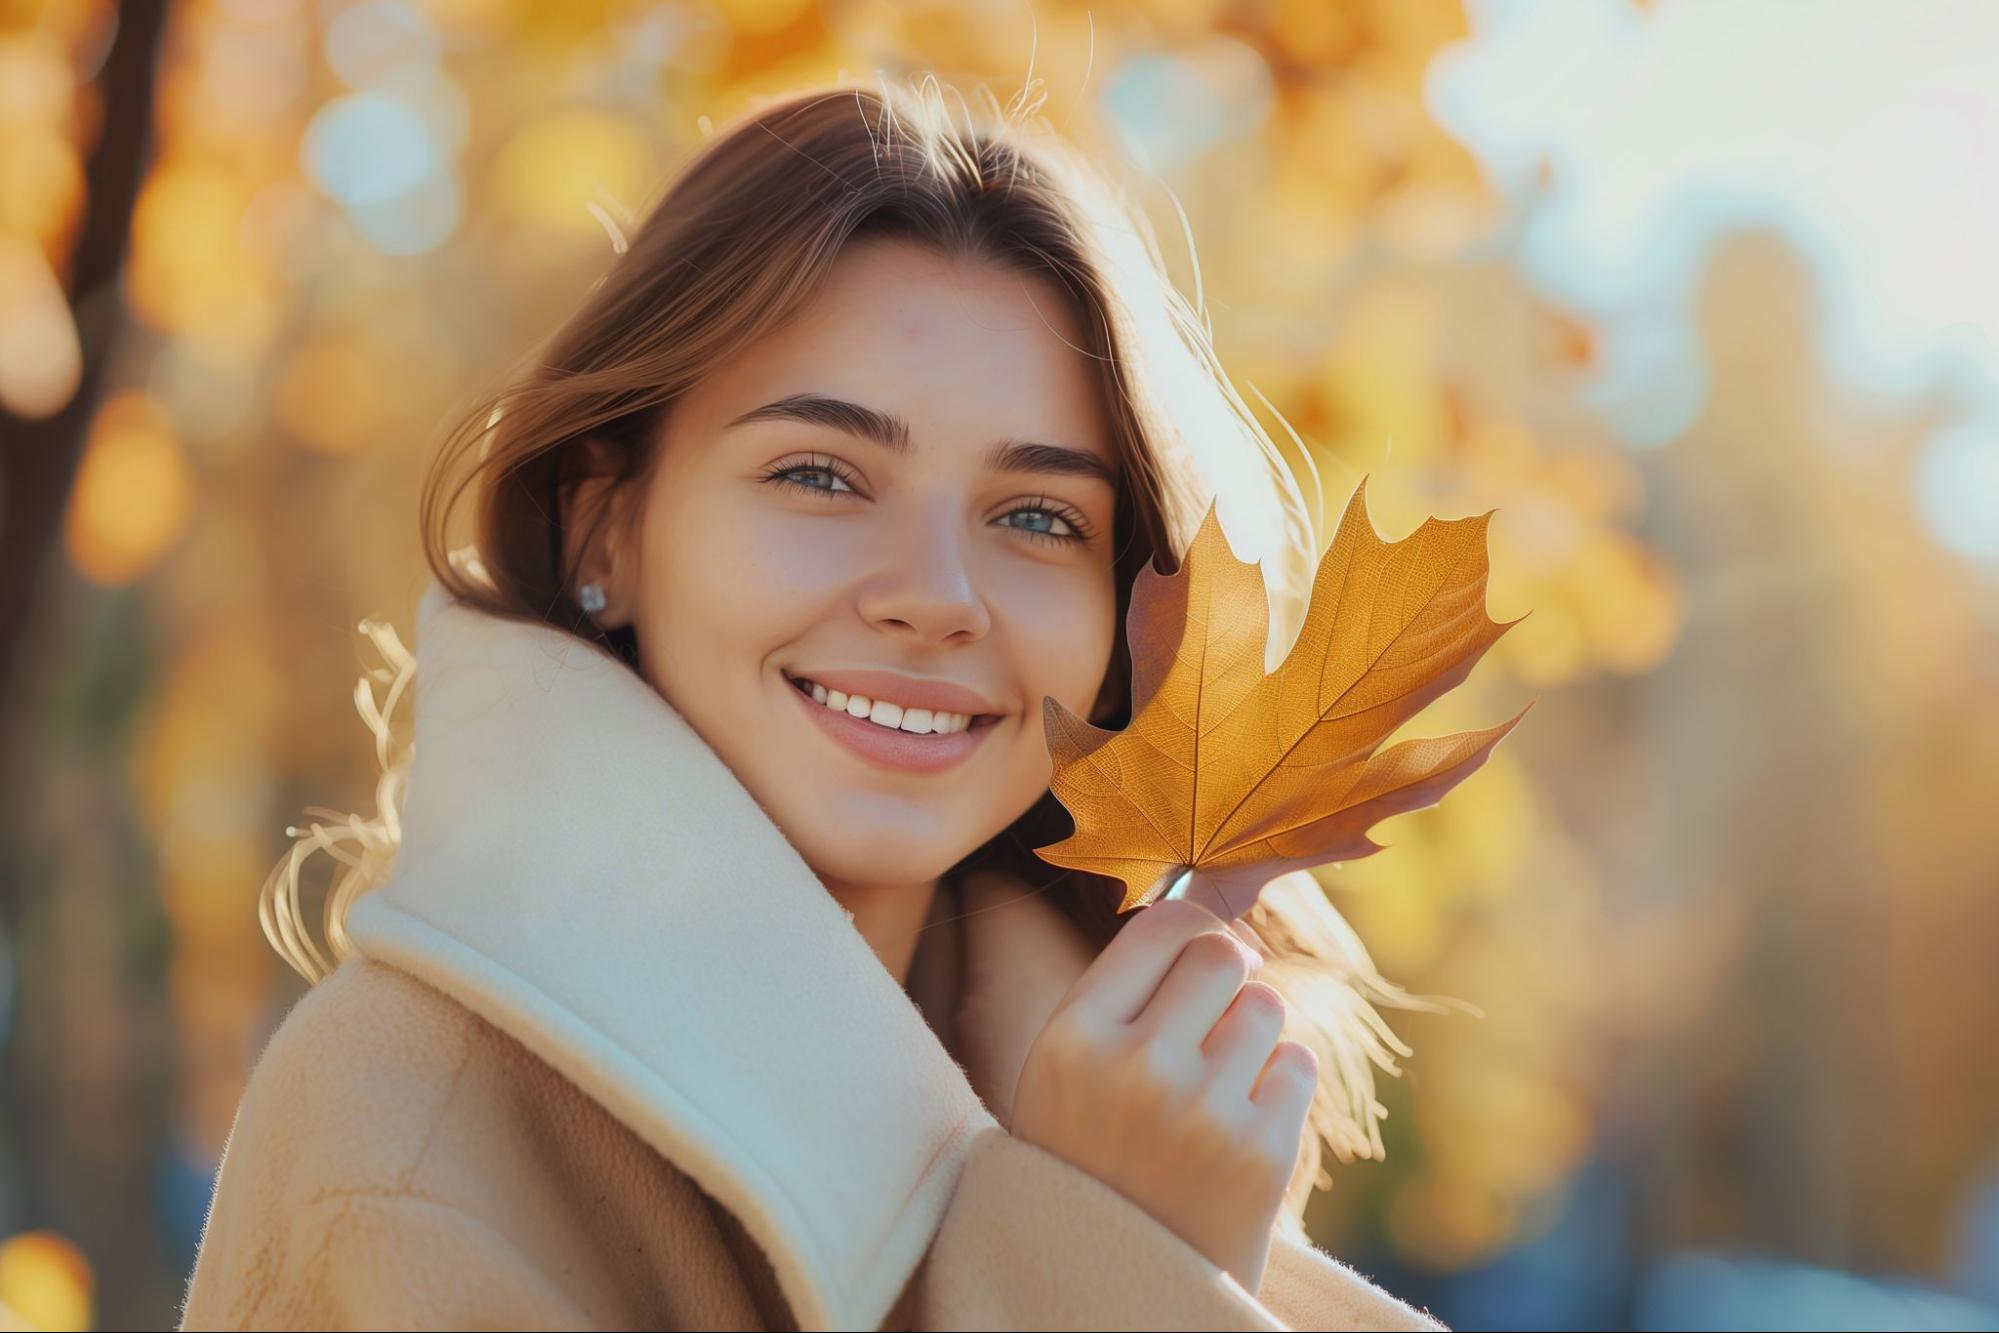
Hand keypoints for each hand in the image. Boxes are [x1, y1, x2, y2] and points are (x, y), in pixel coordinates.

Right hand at [1007, 898, 1317, 1294]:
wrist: (1114, 1289)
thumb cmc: (1090, 1160)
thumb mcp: (1066, 1073)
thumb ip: (1122, 995)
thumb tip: (1212, 916)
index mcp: (1071, 1037)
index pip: (1160, 926)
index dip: (1192, 926)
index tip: (1201, 949)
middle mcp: (1136, 1066)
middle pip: (1222, 955)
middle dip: (1228, 977)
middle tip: (1216, 1015)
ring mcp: (1203, 1111)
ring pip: (1267, 1007)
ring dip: (1253, 1035)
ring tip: (1219, 1084)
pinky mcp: (1262, 1153)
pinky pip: (1298, 1064)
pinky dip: (1280, 1084)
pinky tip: (1242, 1122)